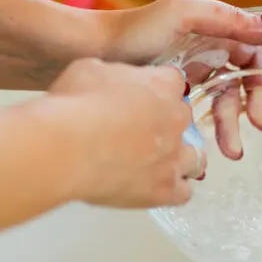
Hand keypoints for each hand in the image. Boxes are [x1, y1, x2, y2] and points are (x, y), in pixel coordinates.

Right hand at [49, 58, 202, 207]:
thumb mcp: (91, 69)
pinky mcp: (164, 190)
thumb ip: (115, 75)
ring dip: (181, 157)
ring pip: (194, 158)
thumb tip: (117, 85)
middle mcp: (176, 121)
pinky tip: (157, 186)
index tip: (142, 94)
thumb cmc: (74, 105)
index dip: (158, 87)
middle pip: (184, 119)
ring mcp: (173, 158)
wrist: (66, 149)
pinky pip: (183, 192)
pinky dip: (175, 189)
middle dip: (168, 122)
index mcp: (161, 86)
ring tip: (158, 162)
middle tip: (141, 129)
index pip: (173, 81)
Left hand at [101, 0, 261, 159]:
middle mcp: (214, 47)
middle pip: (254, 77)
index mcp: (220, 26)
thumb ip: (225, 18)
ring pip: (232, 101)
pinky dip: (215, 130)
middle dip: (259, 102)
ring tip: (230, 150)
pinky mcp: (182, 94)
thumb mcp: (182, 14)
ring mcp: (200, 71)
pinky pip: (210, 114)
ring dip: (235, 124)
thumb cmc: (130, 32)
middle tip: (258, 125)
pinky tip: (211, 148)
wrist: (89, 56)